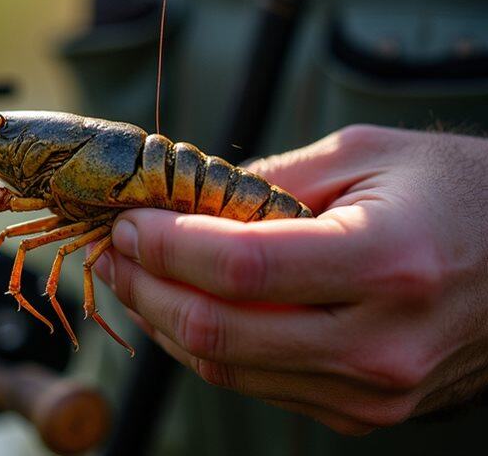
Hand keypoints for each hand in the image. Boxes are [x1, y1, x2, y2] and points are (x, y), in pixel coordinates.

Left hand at [95, 125, 487, 434]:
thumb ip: (266, 181)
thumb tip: (180, 203)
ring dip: (164, 319)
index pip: (240, 267)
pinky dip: (206, 346)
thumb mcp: (365, 154)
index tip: (128, 222)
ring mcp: (373, 391)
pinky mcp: (364, 411)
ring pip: (226, 367)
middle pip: (218, 330)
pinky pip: (257, 383)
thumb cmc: (458, 194)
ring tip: (134, 276)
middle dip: (145, 287)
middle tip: (112, 250)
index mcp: (387, 262)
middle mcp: (380, 343)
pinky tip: (183, 307)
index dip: (165, 246)